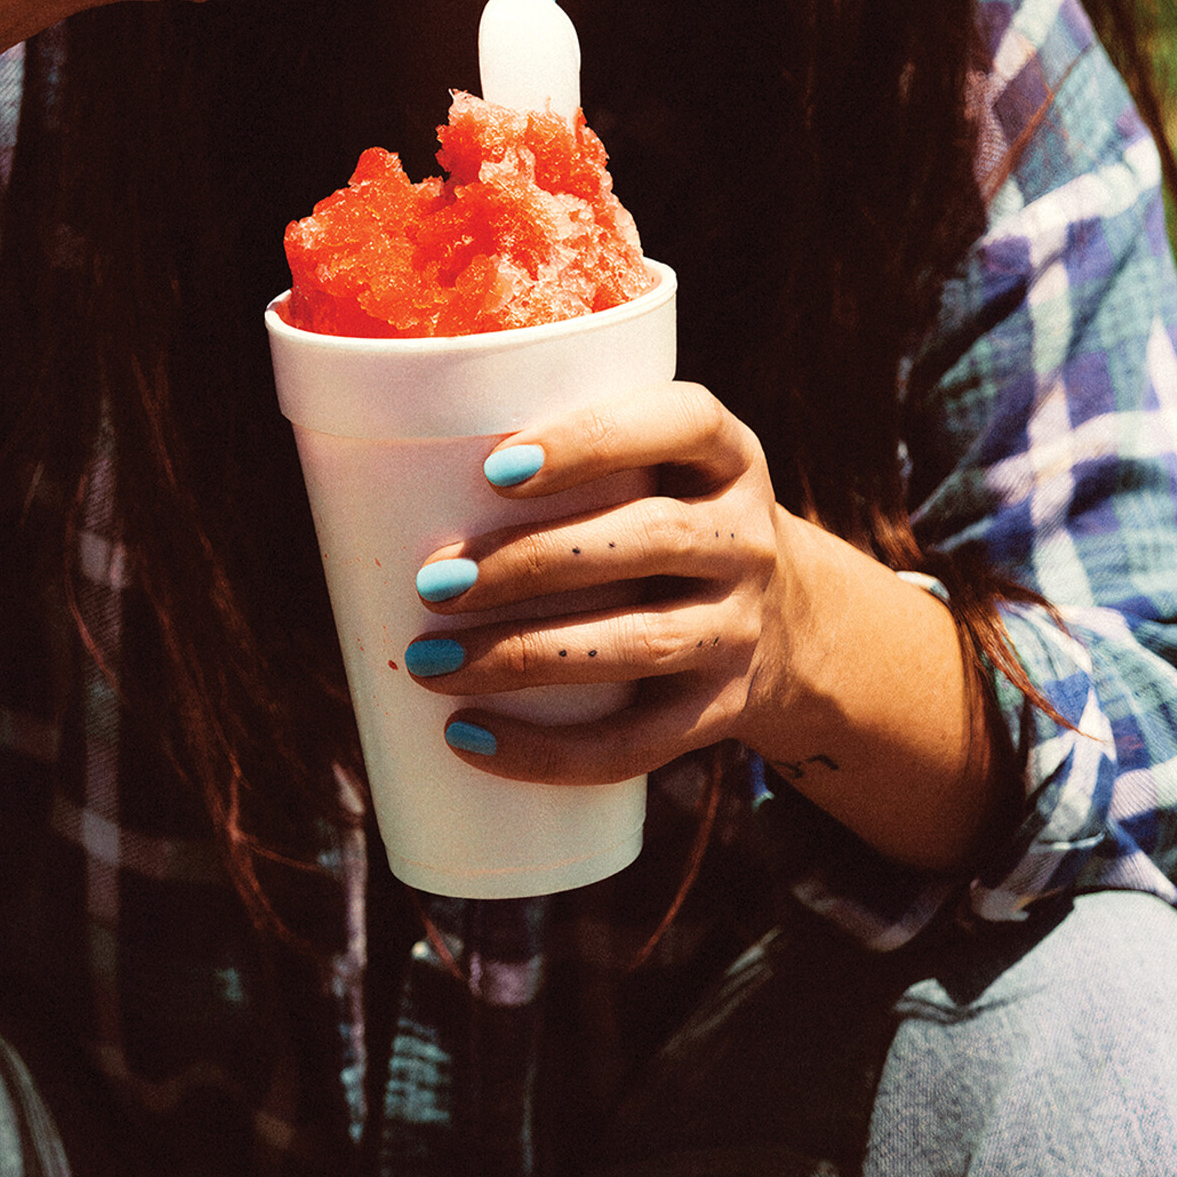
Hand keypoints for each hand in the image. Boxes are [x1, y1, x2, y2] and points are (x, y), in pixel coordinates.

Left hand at [405, 382, 793, 784]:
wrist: (790, 625)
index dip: (592, 440)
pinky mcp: (721, 710)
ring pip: (638, 643)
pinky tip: (470, 739)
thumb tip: (385, 482)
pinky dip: (550, 752)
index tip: (495, 469)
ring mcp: (740, 628)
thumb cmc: (666, 522)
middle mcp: (746, 537)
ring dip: (524, 656)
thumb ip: (570, 463)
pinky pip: (639, 742)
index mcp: (726, 455)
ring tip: (427, 662)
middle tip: (431, 581)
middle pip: (650, 541)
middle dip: (532, 562)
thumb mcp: (658, 471)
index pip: (682, 423)